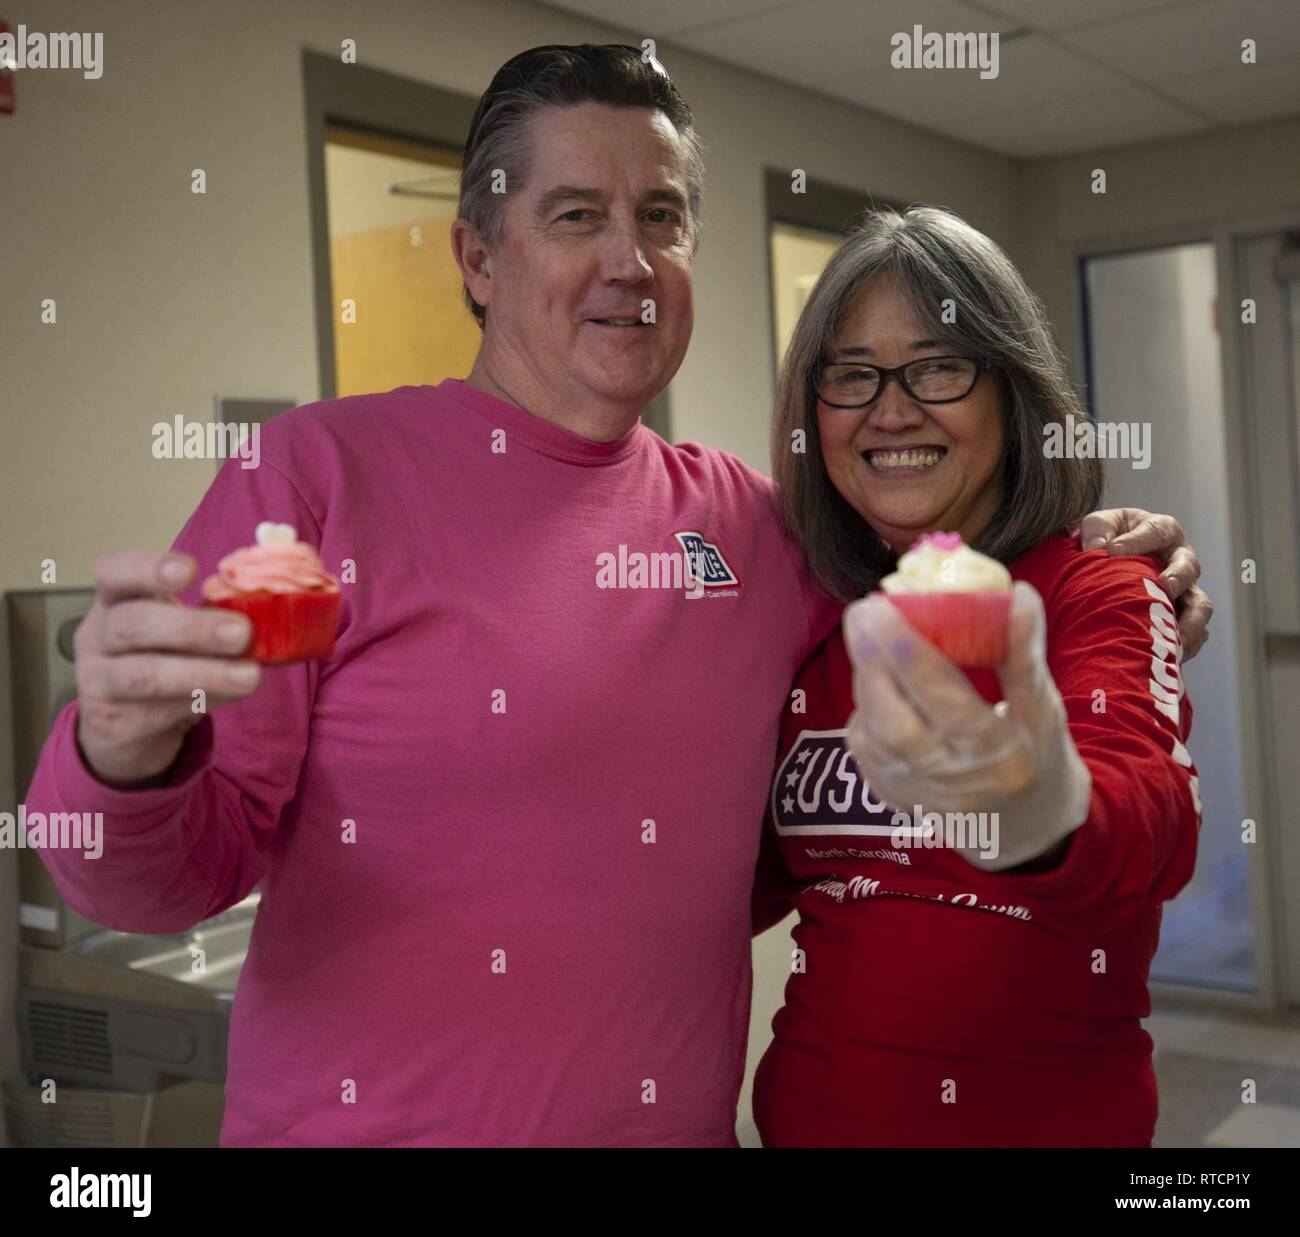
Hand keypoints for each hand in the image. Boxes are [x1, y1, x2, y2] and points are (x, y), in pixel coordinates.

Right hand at [74, 551, 261, 786]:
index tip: (191, 569)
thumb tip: (272, 614)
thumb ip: (214, 614)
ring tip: (249, 676)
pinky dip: (203, 702)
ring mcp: (99, 681)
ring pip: (145, 676)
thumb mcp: (178, 628)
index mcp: (115, 599)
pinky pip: (159, 712)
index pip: (114, 572)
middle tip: (241, 632)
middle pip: (133, 624)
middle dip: (191, 628)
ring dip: (204, 674)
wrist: (123, 727)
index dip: (148, 568)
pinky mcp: (113, 723)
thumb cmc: (160, 657)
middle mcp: (97, 635)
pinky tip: (233, 695)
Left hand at [842, 584, 1091, 871]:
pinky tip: (873, 677)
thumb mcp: (1044, 709)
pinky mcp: (891, 798)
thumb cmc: (1037, 756)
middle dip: (871, 662)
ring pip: (873, 733)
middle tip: (863, 611)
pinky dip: (863, 706)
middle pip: (895, 722)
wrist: (1026, 831)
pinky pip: (864, 747)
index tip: (885, 607)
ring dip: (865, 679)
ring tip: (867, 634)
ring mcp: (917, 794)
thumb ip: (1024, 655)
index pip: (947, 702)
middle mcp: (954, 781)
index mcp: (1000, 755)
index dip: (911, 654)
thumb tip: (1015, 594)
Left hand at [1077, 508, 1211, 659]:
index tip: (1112, 552)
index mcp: (1162, 530)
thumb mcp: (1098, 525)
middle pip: (1189, 568)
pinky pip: (1195, 633)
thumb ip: (1097, 531)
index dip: (1137, 541)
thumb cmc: (1106, 536)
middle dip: (1178, 577)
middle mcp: (1180, 559)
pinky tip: (1170, 656)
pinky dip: (1186, 645)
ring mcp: (1185, 590)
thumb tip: (1099, 549)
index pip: (1156, 531)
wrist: (1108, 560)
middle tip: (1164, 587)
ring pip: (1200, 605)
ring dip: (1190, 621)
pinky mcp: (1182, 616)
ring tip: (1174, 635)